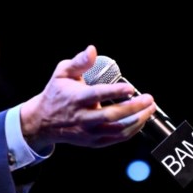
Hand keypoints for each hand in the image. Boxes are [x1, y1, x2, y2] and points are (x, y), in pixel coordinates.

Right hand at [19, 45, 155, 149]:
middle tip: (149, 99)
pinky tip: (140, 120)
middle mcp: (83, 118)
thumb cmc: (56, 94)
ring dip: (137, 120)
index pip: (97, 95)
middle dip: (133, 108)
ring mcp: (89, 132)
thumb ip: (79, 62)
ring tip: (149, 109)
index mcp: (76, 99)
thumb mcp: (62, 72)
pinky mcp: (93, 142)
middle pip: (111, 116)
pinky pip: (116, 139)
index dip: (115, 92)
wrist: (43, 121)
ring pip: (117, 130)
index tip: (130, 88)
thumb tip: (92, 50)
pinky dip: (132, 131)